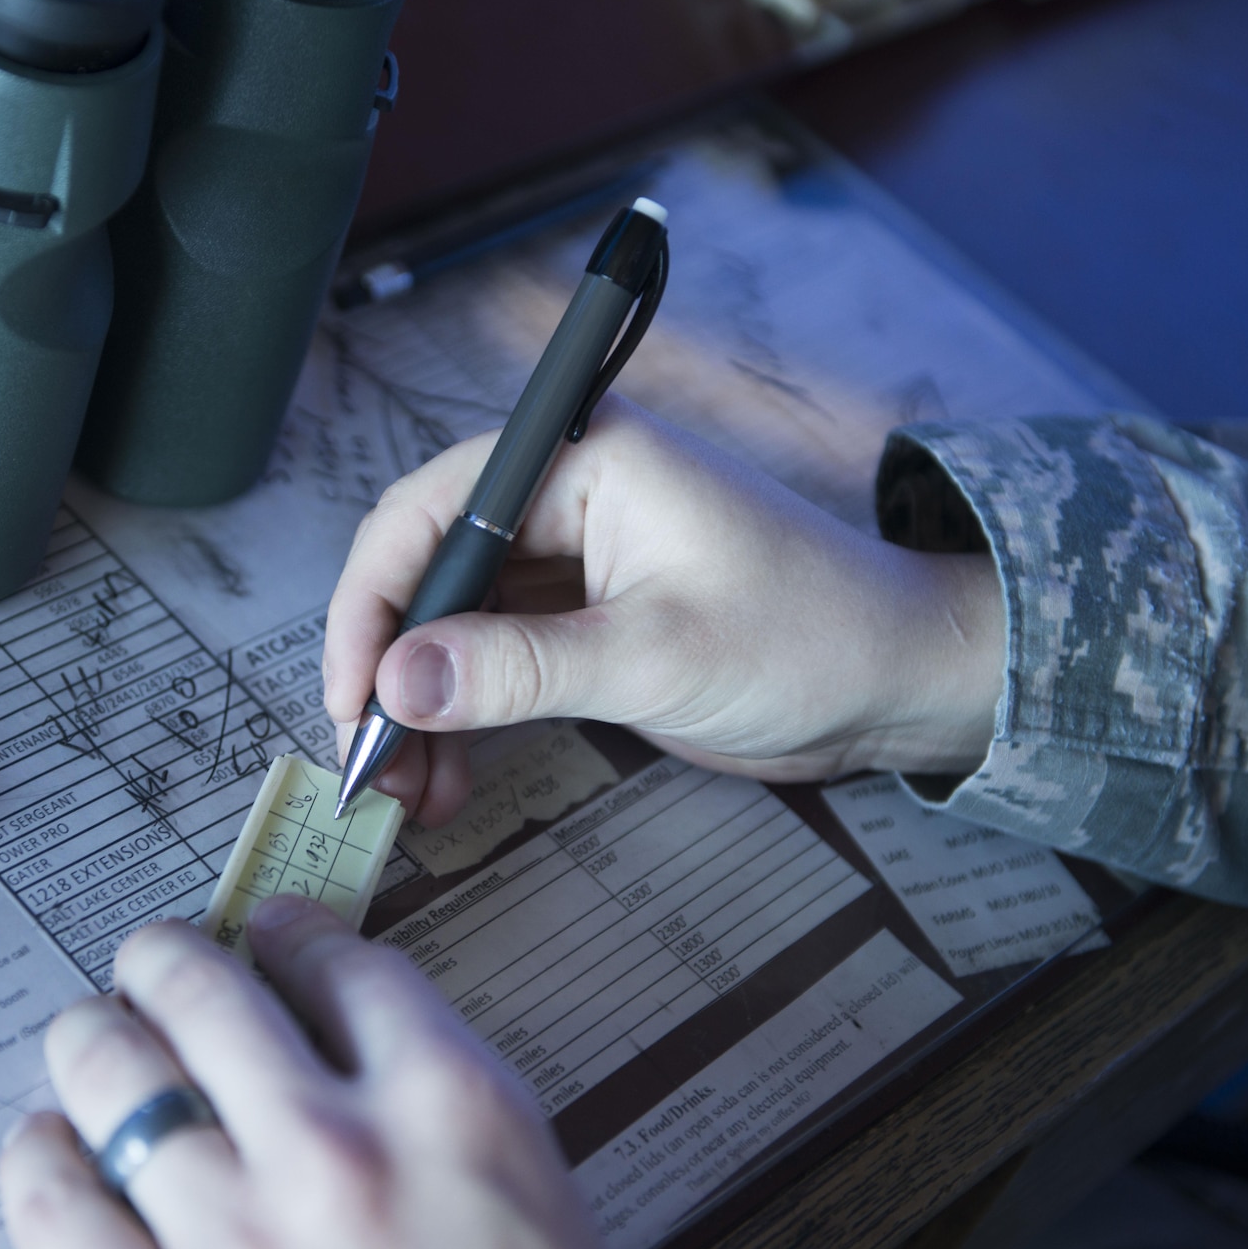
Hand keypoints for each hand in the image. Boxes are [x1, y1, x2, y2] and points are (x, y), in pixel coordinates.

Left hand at [0, 896, 606, 1248]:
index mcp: (453, 1112)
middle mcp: (337, 1151)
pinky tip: (47, 1152)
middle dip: (165, 960)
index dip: (289, 934)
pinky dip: (38, 1159)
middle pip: (205, 987)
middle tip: (154, 966)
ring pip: (112, 1069)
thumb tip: (329, 1038)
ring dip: (94, 1040)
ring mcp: (232, 1238)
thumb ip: (436, 1111)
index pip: (341, 961)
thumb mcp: (522, 1205)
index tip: (269, 936)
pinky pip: (52, 1200)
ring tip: (92, 1040)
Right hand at [325, 398, 1003, 823]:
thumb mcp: (653, 657)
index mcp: (582, 457)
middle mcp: (565, 491)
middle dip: (390, 668)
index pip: (432, 512)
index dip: (372, 605)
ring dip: (420, 704)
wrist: (899, 682)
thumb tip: (393, 686)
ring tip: (407, 791)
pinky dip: (463, 714)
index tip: (349, 698)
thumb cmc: (805, 638)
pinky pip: (491, 654)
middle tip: (369, 765)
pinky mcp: (583, 612)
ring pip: (451, 621)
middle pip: (429, 569)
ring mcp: (571, 554)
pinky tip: (448, 776)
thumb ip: (517, 669)